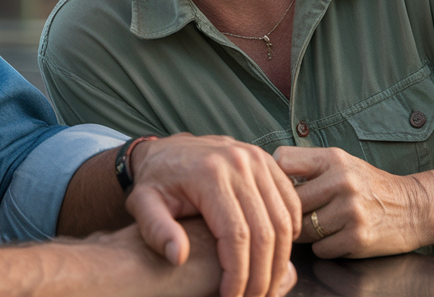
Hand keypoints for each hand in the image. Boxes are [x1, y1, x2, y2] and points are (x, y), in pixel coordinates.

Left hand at [125, 133, 301, 296]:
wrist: (166, 150)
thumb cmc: (155, 182)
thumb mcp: (143, 204)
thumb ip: (156, 231)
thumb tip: (178, 256)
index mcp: (210, 175)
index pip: (236, 236)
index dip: (238, 274)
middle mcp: (239, 163)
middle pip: (266, 232)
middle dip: (263, 275)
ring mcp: (257, 159)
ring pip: (283, 221)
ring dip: (280, 261)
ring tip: (266, 286)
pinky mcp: (267, 162)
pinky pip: (290, 203)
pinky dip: (288, 234)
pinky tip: (276, 256)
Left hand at [273, 146, 431, 258]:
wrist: (413, 208)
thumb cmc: (368, 185)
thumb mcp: (341, 163)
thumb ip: (306, 166)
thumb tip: (263, 177)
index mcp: (333, 159)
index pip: (282, 160)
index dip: (275, 176)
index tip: (280, 186)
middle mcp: (342, 182)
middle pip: (290, 202)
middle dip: (292, 212)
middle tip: (303, 213)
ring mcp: (351, 211)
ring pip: (303, 229)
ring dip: (308, 233)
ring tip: (324, 224)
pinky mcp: (358, 238)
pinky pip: (320, 249)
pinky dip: (325, 247)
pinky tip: (339, 237)